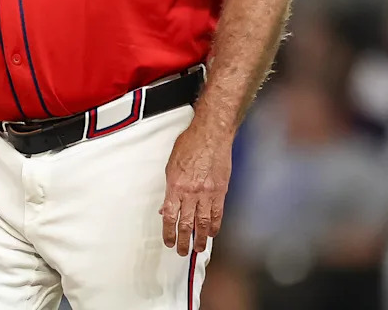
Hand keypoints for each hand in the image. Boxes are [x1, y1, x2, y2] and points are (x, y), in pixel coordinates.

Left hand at [160, 121, 232, 255]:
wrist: (211, 134)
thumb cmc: (190, 144)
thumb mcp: (171, 165)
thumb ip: (170, 189)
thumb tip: (167, 207)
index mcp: (175, 186)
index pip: (170, 216)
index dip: (168, 232)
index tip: (168, 241)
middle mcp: (191, 192)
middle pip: (186, 224)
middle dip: (183, 241)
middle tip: (182, 252)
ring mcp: (207, 193)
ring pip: (203, 223)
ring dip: (200, 239)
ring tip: (198, 248)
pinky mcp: (220, 191)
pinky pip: (217, 214)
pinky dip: (214, 226)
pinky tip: (212, 233)